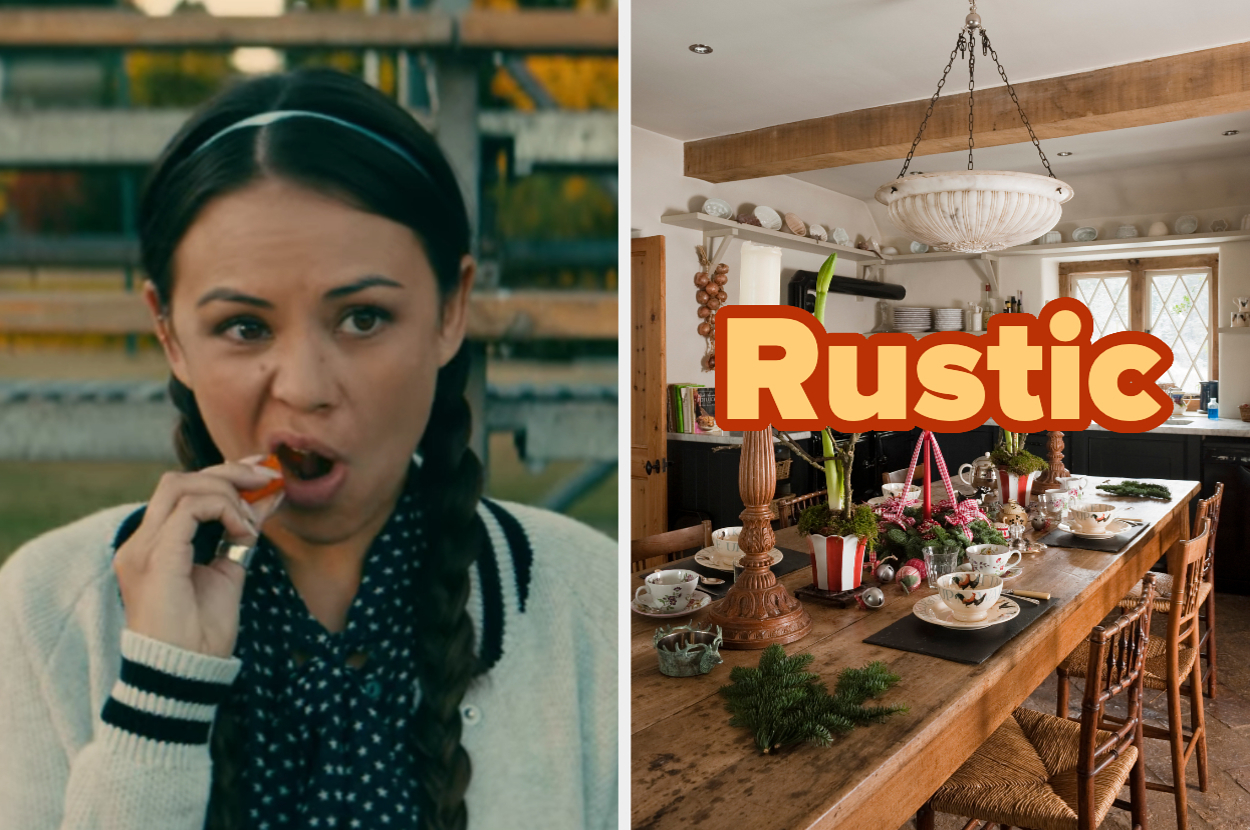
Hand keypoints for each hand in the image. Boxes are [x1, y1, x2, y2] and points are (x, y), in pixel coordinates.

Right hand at [113, 457, 284, 657]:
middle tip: (269, 477)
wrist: (187, 671)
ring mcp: (143, 548)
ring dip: (228, 492)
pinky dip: (224, 510)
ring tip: (251, 522)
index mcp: (154, 545)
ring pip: (181, 486)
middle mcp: (141, 542)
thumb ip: (242, 531)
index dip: (223, 473)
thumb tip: (269, 496)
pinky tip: (244, 533)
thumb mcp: (230, 568)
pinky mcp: (155, 557)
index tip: (263, 469)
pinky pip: (190, 509)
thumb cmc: (204, 630)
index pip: (182, 491)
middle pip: (179, 480)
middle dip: (230, 471)